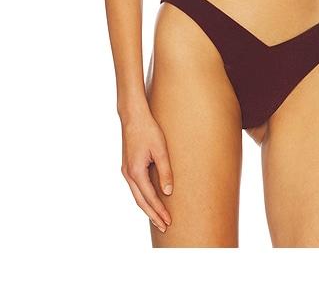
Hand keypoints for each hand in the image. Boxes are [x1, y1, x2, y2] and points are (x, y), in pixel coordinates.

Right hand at [120, 108, 173, 231]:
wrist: (133, 116)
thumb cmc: (149, 130)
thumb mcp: (161, 150)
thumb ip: (165, 171)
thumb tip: (168, 192)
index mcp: (136, 171)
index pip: (150, 198)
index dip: (160, 211)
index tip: (169, 221)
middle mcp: (128, 174)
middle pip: (140, 202)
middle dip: (153, 215)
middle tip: (164, 227)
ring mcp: (126, 170)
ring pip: (136, 196)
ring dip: (147, 208)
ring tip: (158, 218)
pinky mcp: (128, 166)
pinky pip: (135, 188)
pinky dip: (143, 197)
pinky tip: (150, 200)